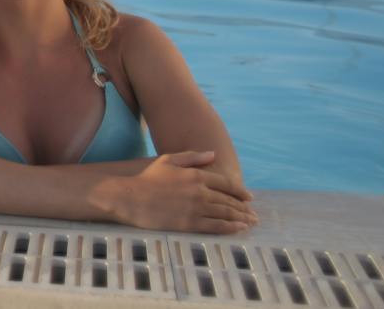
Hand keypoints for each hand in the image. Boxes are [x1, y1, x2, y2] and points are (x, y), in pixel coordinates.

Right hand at [110, 151, 257, 233]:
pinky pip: (215, 226)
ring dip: (241, 218)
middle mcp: (199, 191)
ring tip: (251, 222)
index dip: (240, 191)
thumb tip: (213, 154)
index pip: (226, 183)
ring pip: (225, 214)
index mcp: (196, 174)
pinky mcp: (189, 223)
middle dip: (244, 207)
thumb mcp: (169, 160)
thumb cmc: (147, 177)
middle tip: (254, 213)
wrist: (130, 196)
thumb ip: (193, 157)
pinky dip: (230, 227)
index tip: (249, 197)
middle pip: (229, 200)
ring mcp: (195, 208)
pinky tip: (238, 228)